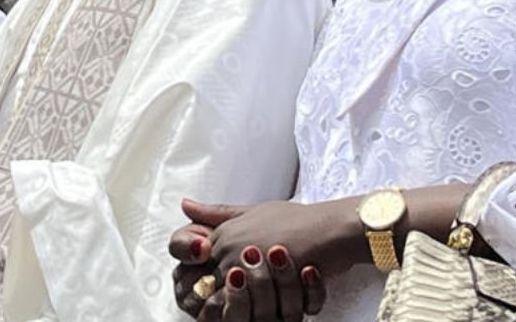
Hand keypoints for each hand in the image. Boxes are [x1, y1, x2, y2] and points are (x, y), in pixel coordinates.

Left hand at [178, 199, 340, 320]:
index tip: (213, 291)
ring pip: (214, 296)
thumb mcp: (254, 211)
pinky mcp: (258, 279)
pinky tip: (255, 312)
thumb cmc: (299, 221)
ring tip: (245, 309)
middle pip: (198, 282)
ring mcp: (241, 262)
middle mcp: (226, 246)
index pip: (191, 263)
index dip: (198, 281)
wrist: (330, 230)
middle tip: (222, 304)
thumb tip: (186, 205)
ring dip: (227, 304)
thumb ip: (218, 213)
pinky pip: (236, 304)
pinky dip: (241, 309)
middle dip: (206, 297)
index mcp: (223, 232)